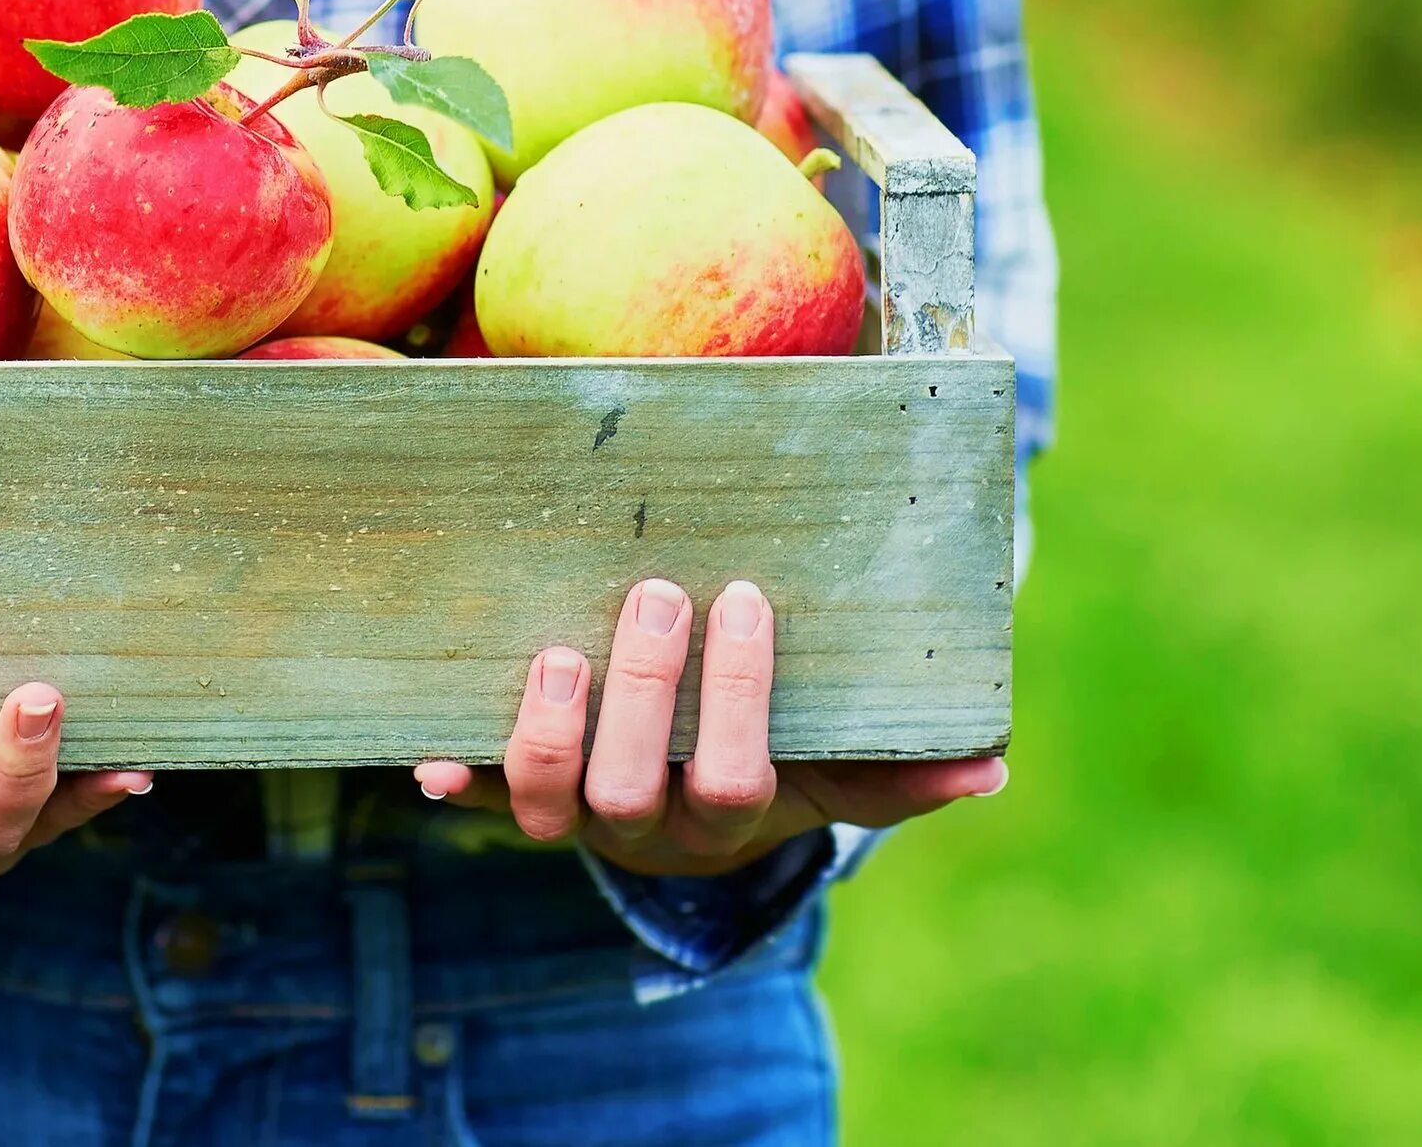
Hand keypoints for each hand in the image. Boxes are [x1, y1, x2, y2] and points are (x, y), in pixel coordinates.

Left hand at [414, 578, 1005, 876]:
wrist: (682, 799)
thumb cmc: (772, 753)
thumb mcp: (838, 763)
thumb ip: (905, 767)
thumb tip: (992, 765)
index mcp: (727, 814)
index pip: (738, 777)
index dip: (736, 699)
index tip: (743, 599)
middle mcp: (644, 824)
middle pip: (633, 788)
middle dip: (644, 694)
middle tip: (655, 596)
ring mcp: (571, 809)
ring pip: (543, 802)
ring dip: (543, 733)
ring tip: (555, 652)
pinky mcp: (509, 788)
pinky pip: (472, 790)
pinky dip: (451, 773)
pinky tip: (429, 753)